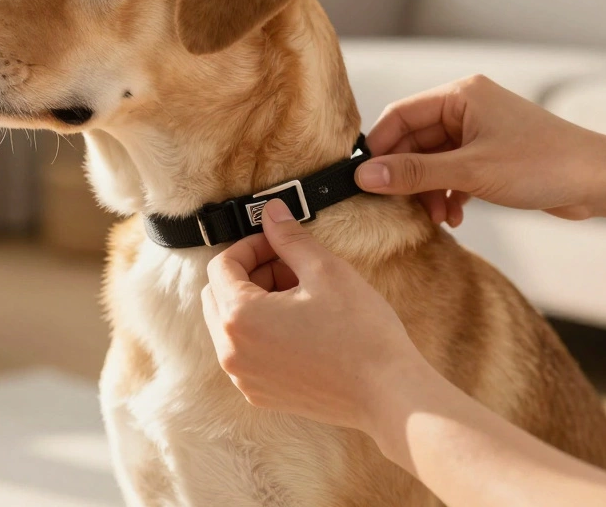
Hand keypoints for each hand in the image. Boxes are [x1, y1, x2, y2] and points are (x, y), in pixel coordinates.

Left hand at [201, 198, 443, 433]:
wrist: (388, 393)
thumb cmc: (360, 331)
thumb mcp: (324, 270)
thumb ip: (289, 238)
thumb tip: (270, 211)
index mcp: (238, 318)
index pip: (221, 266)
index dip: (250, 246)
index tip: (278, 243)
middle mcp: (231, 353)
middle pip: (218, 296)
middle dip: (249, 274)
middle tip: (291, 267)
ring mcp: (244, 378)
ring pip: (230, 326)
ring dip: (255, 302)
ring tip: (300, 296)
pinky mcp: (261, 394)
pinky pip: (246, 353)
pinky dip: (262, 332)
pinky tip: (302, 326)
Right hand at [355, 75, 605, 224]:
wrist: (599, 181)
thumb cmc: (543, 164)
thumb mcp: (471, 171)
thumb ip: (414, 174)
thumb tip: (365, 177)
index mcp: (460, 94)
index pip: (399, 115)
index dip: (379, 149)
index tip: (365, 182)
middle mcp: (466, 107)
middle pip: (413, 141)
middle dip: (407, 177)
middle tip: (401, 209)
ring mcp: (479, 132)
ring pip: (432, 161)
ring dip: (427, 191)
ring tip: (436, 218)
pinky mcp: (490, 156)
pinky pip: (452, 173)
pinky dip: (447, 194)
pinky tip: (454, 216)